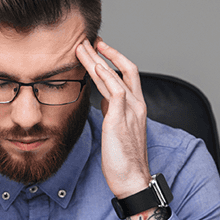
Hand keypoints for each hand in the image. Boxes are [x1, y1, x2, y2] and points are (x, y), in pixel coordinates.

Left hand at [75, 39, 149, 198]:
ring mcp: (131, 112)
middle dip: (107, 52)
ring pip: (116, 75)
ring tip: (82, 47)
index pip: (127, 76)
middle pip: (126, 68)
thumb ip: (112, 112)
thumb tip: (103, 100)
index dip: (113, 60)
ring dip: (98, 59)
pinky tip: (93, 66)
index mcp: (136, 108)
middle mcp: (137, 106)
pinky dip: (104, 76)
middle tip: (89, 39)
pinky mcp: (120, 120)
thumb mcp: (116, 130)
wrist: (132, 181)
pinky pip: (115, 90)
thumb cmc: (123, 161)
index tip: (98, 49)